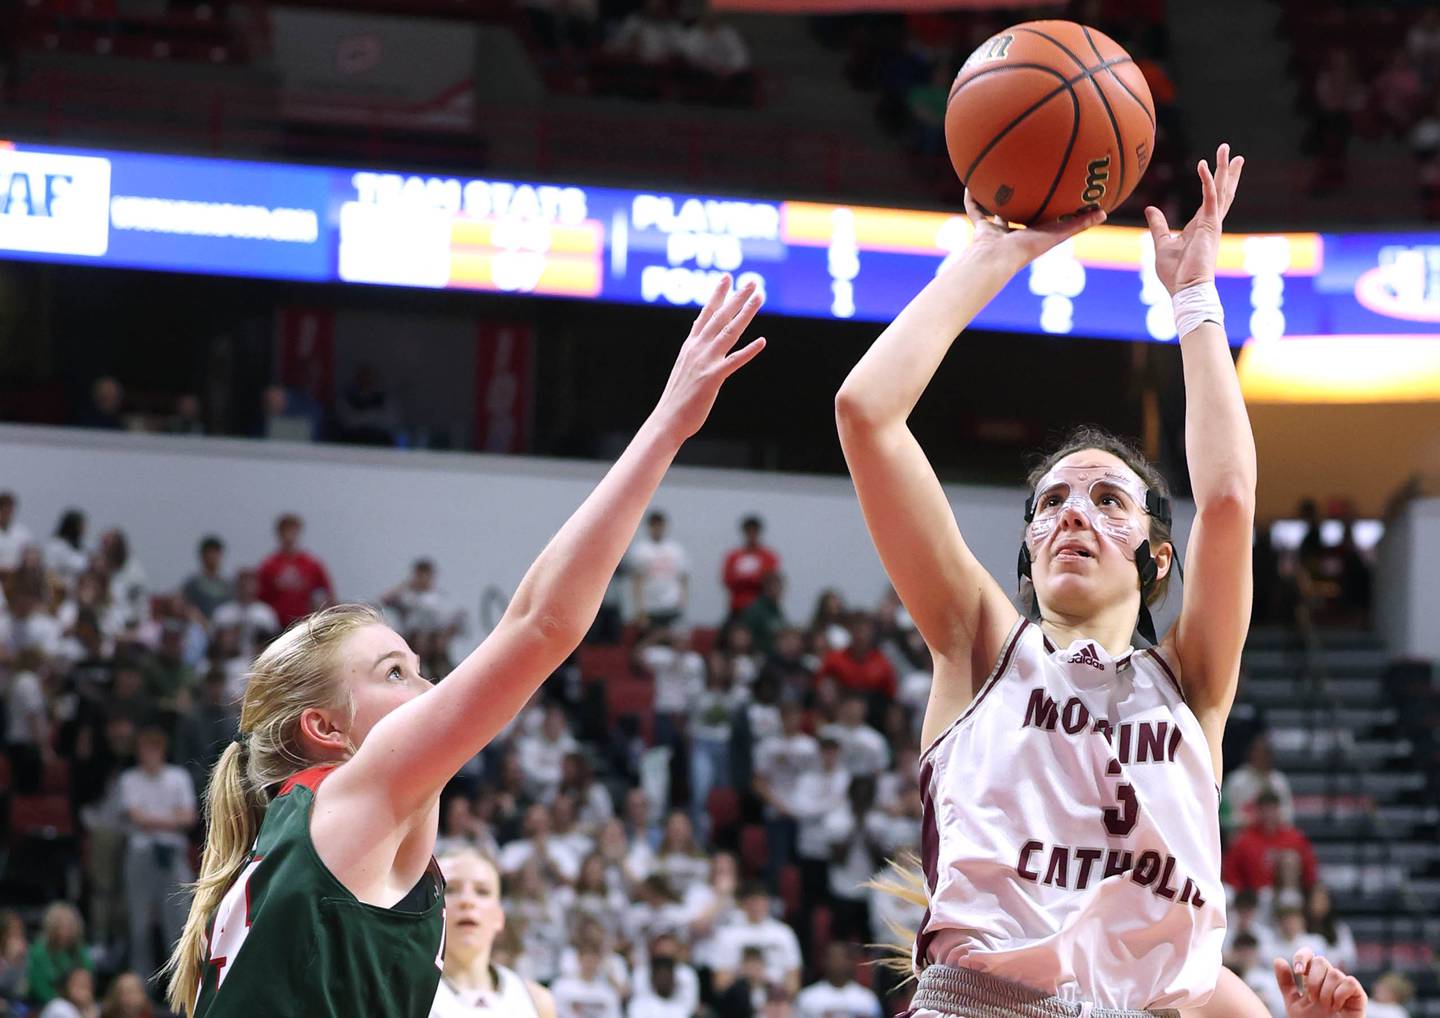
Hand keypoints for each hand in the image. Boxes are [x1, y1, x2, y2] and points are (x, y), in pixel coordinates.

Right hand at [651, 275, 765, 440]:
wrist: (667, 419)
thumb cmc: (678, 397)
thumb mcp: (684, 365)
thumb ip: (693, 347)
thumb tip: (698, 328)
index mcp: (691, 346)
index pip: (706, 314)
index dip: (717, 295)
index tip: (727, 278)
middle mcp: (697, 349)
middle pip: (720, 317)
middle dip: (736, 297)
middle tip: (750, 281)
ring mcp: (705, 362)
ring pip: (729, 331)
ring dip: (745, 313)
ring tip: (758, 297)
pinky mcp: (712, 378)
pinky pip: (734, 361)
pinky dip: (748, 351)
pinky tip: (762, 341)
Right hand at [961, 189, 1105, 271]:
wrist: (997, 260)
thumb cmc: (1029, 248)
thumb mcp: (1059, 233)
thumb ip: (1079, 223)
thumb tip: (1104, 212)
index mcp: (1035, 236)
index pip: (1046, 221)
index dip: (1052, 209)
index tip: (1059, 193)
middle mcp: (1016, 234)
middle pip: (1022, 215)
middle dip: (1025, 201)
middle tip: (1028, 178)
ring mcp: (997, 232)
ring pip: (997, 212)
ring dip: (996, 198)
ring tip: (998, 176)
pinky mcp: (981, 229)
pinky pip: (975, 210)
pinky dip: (972, 198)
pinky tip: (972, 181)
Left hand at [1145, 142, 1244, 295]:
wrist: (1185, 290)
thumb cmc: (1176, 273)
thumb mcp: (1162, 243)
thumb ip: (1159, 225)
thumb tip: (1150, 209)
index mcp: (1201, 226)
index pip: (1211, 198)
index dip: (1214, 181)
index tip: (1216, 166)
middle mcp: (1210, 222)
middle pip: (1222, 190)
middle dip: (1226, 170)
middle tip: (1230, 151)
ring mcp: (1212, 223)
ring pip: (1221, 190)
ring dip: (1223, 169)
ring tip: (1227, 150)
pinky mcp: (1209, 226)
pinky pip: (1210, 198)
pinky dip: (1207, 181)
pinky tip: (1203, 165)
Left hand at [1274, 949, 1366, 1017]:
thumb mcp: (1293, 1004)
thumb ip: (1286, 983)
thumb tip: (1278, 959)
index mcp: (1313, 979)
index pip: (1309, 955)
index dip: (1303, 956)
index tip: (1298, 971)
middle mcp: (1328, 980)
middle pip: (1320, 960)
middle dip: (1313, 980)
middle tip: (1312, 999)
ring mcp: (1344, 987)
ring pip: (1334, 973)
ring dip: (1326, 992)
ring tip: (1326, 1007)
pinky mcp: (1358, 996)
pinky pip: (1350, 982)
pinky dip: (1340, 993)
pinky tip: (1337, 1007)